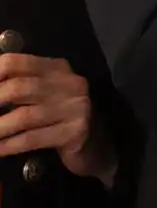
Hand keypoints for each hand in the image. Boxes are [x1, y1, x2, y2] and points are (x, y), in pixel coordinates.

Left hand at [0, 53, 115, 185]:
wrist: (95, 145)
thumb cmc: (58, 117)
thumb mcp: (41, 95)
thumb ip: (17, 86)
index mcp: (56, 68)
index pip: (16, 62)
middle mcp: (70, 83)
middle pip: (19, 87)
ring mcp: (76, 107)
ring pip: (25, 116)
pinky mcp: (76, 132)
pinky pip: (34, 138)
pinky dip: (10, 145)